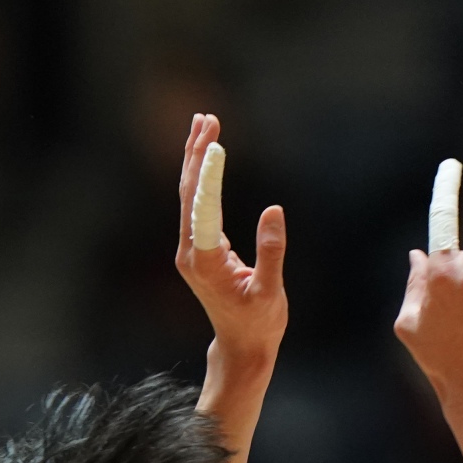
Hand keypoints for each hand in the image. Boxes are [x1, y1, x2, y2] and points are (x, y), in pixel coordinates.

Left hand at [176, 114, 286, 365]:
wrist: (241, 343)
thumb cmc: (259, 321)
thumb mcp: (270, 290)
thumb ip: (271, 251)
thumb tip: (273, 210)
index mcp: (205, 261)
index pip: (204, 209)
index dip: (210, 176)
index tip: (217, 145)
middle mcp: (190, 251)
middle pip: (189, 193)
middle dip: (197, 154)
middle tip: (206, 118)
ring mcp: (191, 248)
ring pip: (189, 195)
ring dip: (197, 159)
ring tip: (204, 124)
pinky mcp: (199, 247)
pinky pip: (196, 204)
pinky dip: (201, 176)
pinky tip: (207, 155)